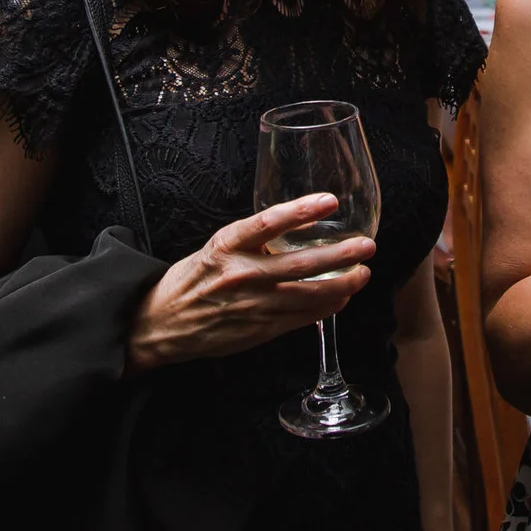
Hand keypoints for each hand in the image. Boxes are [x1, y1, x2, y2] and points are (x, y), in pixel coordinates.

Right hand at [126, 193, 374, 372]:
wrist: (163, 322)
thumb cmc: (194, 279)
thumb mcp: (218, 247)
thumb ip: (256, 239)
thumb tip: (302, 225)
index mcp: (227, 245)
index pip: (268, 222)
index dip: (301, 210)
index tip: (329, 201)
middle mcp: (242, 273)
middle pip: (299, 263)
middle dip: (339, 255)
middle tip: (366, 246)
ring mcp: (253, 304)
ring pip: (307, 294)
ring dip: (341, 285)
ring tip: (362, 274)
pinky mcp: (260, 329)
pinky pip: (301, 318)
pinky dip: (326, 307)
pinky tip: (341, 298)